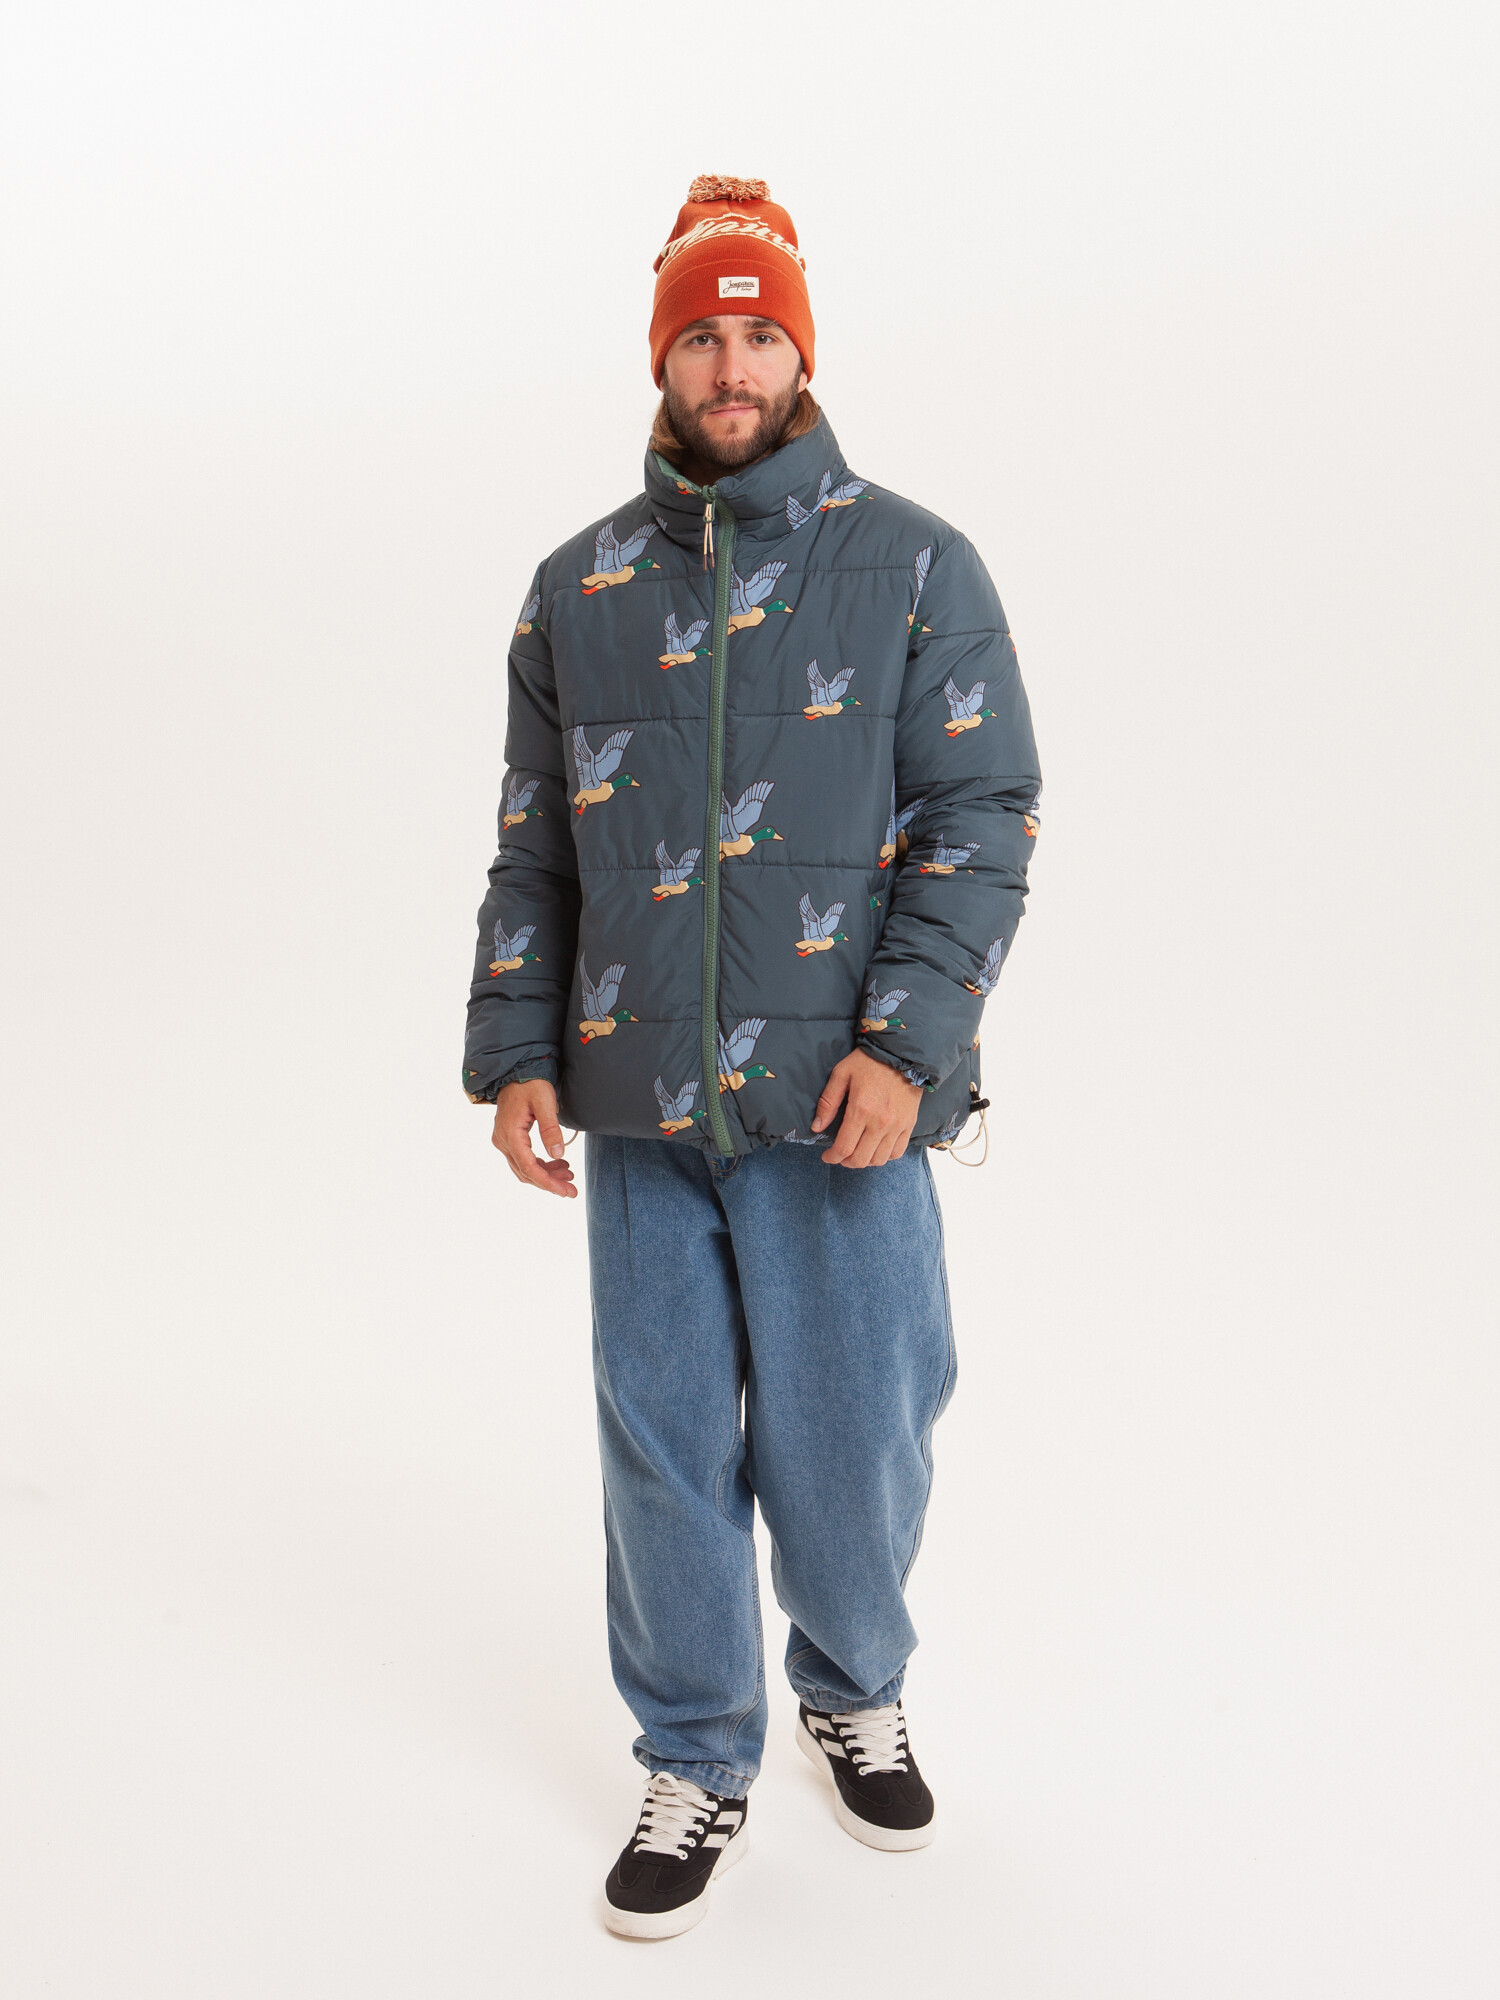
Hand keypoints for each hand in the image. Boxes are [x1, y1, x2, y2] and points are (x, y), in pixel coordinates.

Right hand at [491, 1079, 576, 1197]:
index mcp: (510, 1134)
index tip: (566, 1192)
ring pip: (524, 1169)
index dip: (548, 1183)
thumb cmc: (530, 1085)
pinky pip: (523, 1160)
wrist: (515, 1073)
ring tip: (569, 1175)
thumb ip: (551, 1129)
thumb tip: (559, 1154)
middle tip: (572, 1190)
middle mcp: (502, 1141)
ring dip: (546, 1175)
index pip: (529, 1167)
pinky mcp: (508, 1139)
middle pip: (526, 1172)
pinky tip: (558, 1163)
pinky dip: (540, 1165)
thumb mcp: (544, 1102)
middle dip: (550, 1183)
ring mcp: (503, 1141)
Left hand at [812, 1048, 922, 1168]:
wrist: (901, 1053)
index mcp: (861, 1110)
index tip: (827, 1156)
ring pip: (879, 1159)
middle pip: (861, 1159)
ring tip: (857, 1153)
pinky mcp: (909, 1124)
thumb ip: (828, 1102)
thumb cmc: (868, 1061)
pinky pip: (897, 1152)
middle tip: (840, 1155)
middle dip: (846, 1162)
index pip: (844, 1148)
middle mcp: (880, 1122)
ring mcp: (897, 1125)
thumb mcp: (841, 1074)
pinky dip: (884, 1156)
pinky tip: (875, 1148)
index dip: (832, 1157)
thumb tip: (816, 1127)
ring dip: (865, 1161)